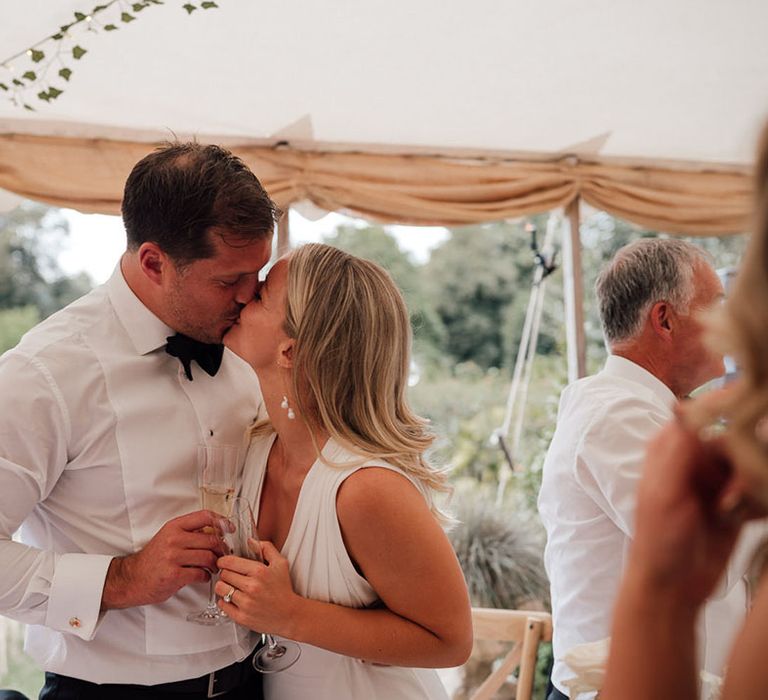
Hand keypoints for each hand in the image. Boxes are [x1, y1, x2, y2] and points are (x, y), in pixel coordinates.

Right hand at [102, 510, 226, 609]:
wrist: (131, 578)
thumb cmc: (154, 559)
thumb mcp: (169, 537)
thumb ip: (190, 532)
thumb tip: (217, 532)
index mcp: (174, 526)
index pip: (205, 516)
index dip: (221, 521)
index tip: (229, 528)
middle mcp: (174, 539)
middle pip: (212, 539)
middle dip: (222, 549)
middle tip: (223, 555)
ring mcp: (173, 557)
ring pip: (208, 557)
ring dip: (215, 564)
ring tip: (213, 567)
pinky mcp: (174, 575)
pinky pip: (200, 574)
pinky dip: (206, 576)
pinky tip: (202, 577)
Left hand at [215, 541, 300, 635]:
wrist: (289, 614)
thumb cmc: (283, 589)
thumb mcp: (280, 563)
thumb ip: (266, 548)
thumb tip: (251, 541)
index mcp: (259, 571)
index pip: (230, 562)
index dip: (223, 561)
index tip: (223, 563)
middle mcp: (252, 587)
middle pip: (224, 574)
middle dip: (226, 573)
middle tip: (231, 575)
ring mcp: (246, 603)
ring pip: (221, 589)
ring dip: (223, 586)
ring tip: (230, 587)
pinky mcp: (242, 617)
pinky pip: (222, 604)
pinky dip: (224, 601)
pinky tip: (232, 599)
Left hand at [628, 418, 755, 607]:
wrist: (673, 587)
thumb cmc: (658, 540)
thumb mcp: (664, 494)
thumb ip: (677, 453)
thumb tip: (685, 408)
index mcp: (670, 450)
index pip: (706, 418)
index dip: (727, 425)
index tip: (743, 442)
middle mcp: (694, 461)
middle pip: (739, 442)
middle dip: (743, 468)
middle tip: (730, 498)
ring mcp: (716, 482)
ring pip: (754, 467)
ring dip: (750, 490)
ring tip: (732, 514)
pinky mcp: (735, 505)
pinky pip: (761, 493)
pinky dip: (757, 506)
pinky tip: (741, 523)